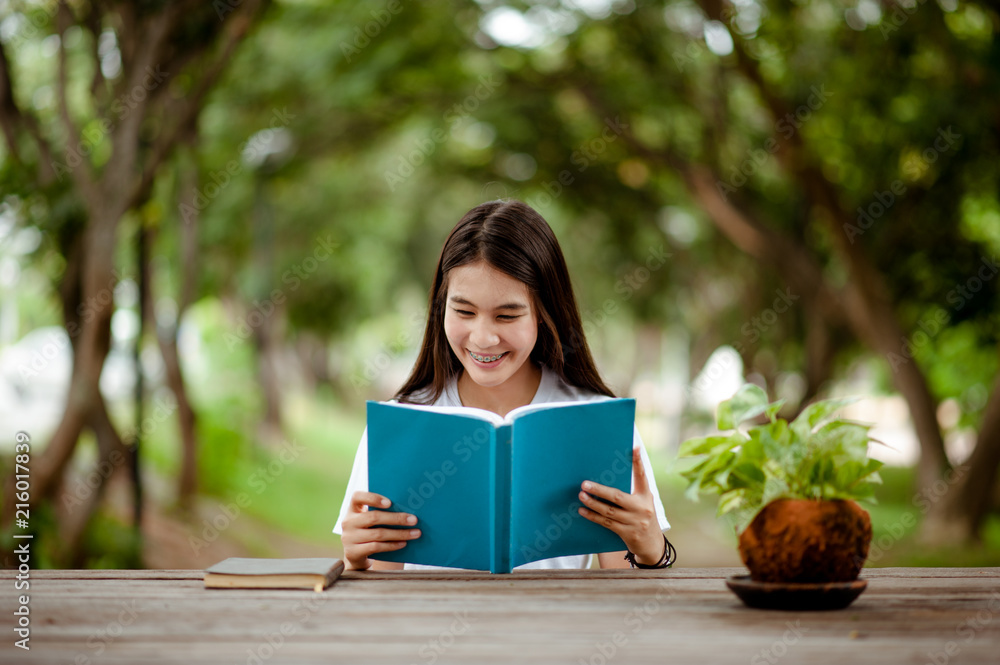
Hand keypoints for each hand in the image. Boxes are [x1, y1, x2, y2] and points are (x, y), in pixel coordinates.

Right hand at [340, 491, 420, 570]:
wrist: (356, 555)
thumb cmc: (369, 532)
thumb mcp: (370, 521)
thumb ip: (382, 512)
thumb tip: (409, 509)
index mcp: (353, 509)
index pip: (357, 497)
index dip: (373, 498)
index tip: (390, 503)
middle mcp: (348, 522)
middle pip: (374, 517)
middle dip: (396, 518)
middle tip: (414, 519)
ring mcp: (349, 538)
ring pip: (378, 534)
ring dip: (399, 533)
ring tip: (415, 533)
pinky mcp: (353, 552)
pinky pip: (376, 547)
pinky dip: (392, 545)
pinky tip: (403, 543)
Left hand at [577, 447, 663, 564]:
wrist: (651, 544)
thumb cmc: (642, 516)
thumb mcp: (642, 502)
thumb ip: (630, 491)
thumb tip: (608, 476)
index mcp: (646, 495)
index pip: (642, 476)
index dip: (638, 462)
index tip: (634, 448)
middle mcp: (642, 508)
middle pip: (617, 496)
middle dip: (599, 490)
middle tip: (584, 484)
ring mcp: (635, 522)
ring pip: (609, 511)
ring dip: (593, 503)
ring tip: (581, 496)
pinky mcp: (627, 533)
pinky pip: (607, 523)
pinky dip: (593, 516)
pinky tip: (583, 511)